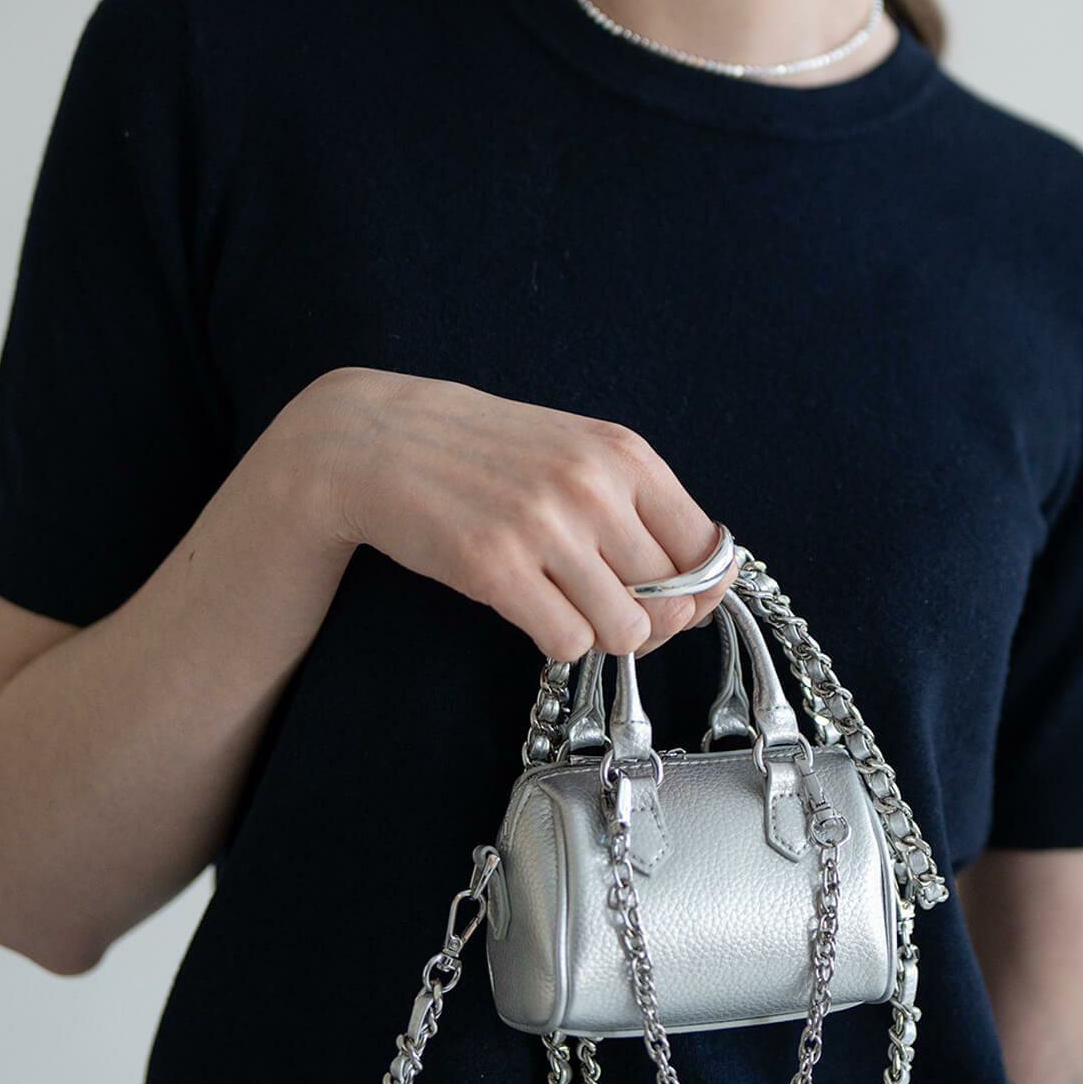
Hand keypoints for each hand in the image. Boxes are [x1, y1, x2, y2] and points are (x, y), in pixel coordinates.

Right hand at [297, 366, 739, 663]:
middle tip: (605, 607)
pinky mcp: (495, 567)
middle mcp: (592, 487)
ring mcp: (543, 527)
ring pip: (624, 630)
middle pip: (669, 600)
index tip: (672, 601)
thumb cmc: (481, 451)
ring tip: (564, 605)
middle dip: (646, 619)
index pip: (706, 550)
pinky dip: (558, 640)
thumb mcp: (574, 450)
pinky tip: (532, 609)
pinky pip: (567, 642)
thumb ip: (636, 505)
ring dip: (599, 633)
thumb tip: (698, 589)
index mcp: (623, 454)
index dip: (696, 591)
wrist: (376, 441)